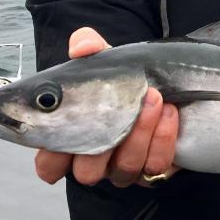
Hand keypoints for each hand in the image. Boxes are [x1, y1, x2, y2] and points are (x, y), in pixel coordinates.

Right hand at [34, 28, 179, 186]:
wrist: (165, 82)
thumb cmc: (120, 78)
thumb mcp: (104, 60)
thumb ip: (87, 46)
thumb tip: (81, 48)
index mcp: (73, 139)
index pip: (49, 166)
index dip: (53, 158)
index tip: (67, 133)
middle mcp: (96, 161)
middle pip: (87, 172)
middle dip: (105, 139)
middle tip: (128, 102)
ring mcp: (124, 168)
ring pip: (124, 169)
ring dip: (141, 132)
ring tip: (155, 98)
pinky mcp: (153, 168)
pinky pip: (155, 166)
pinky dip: (163, 138)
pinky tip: (169, 112)